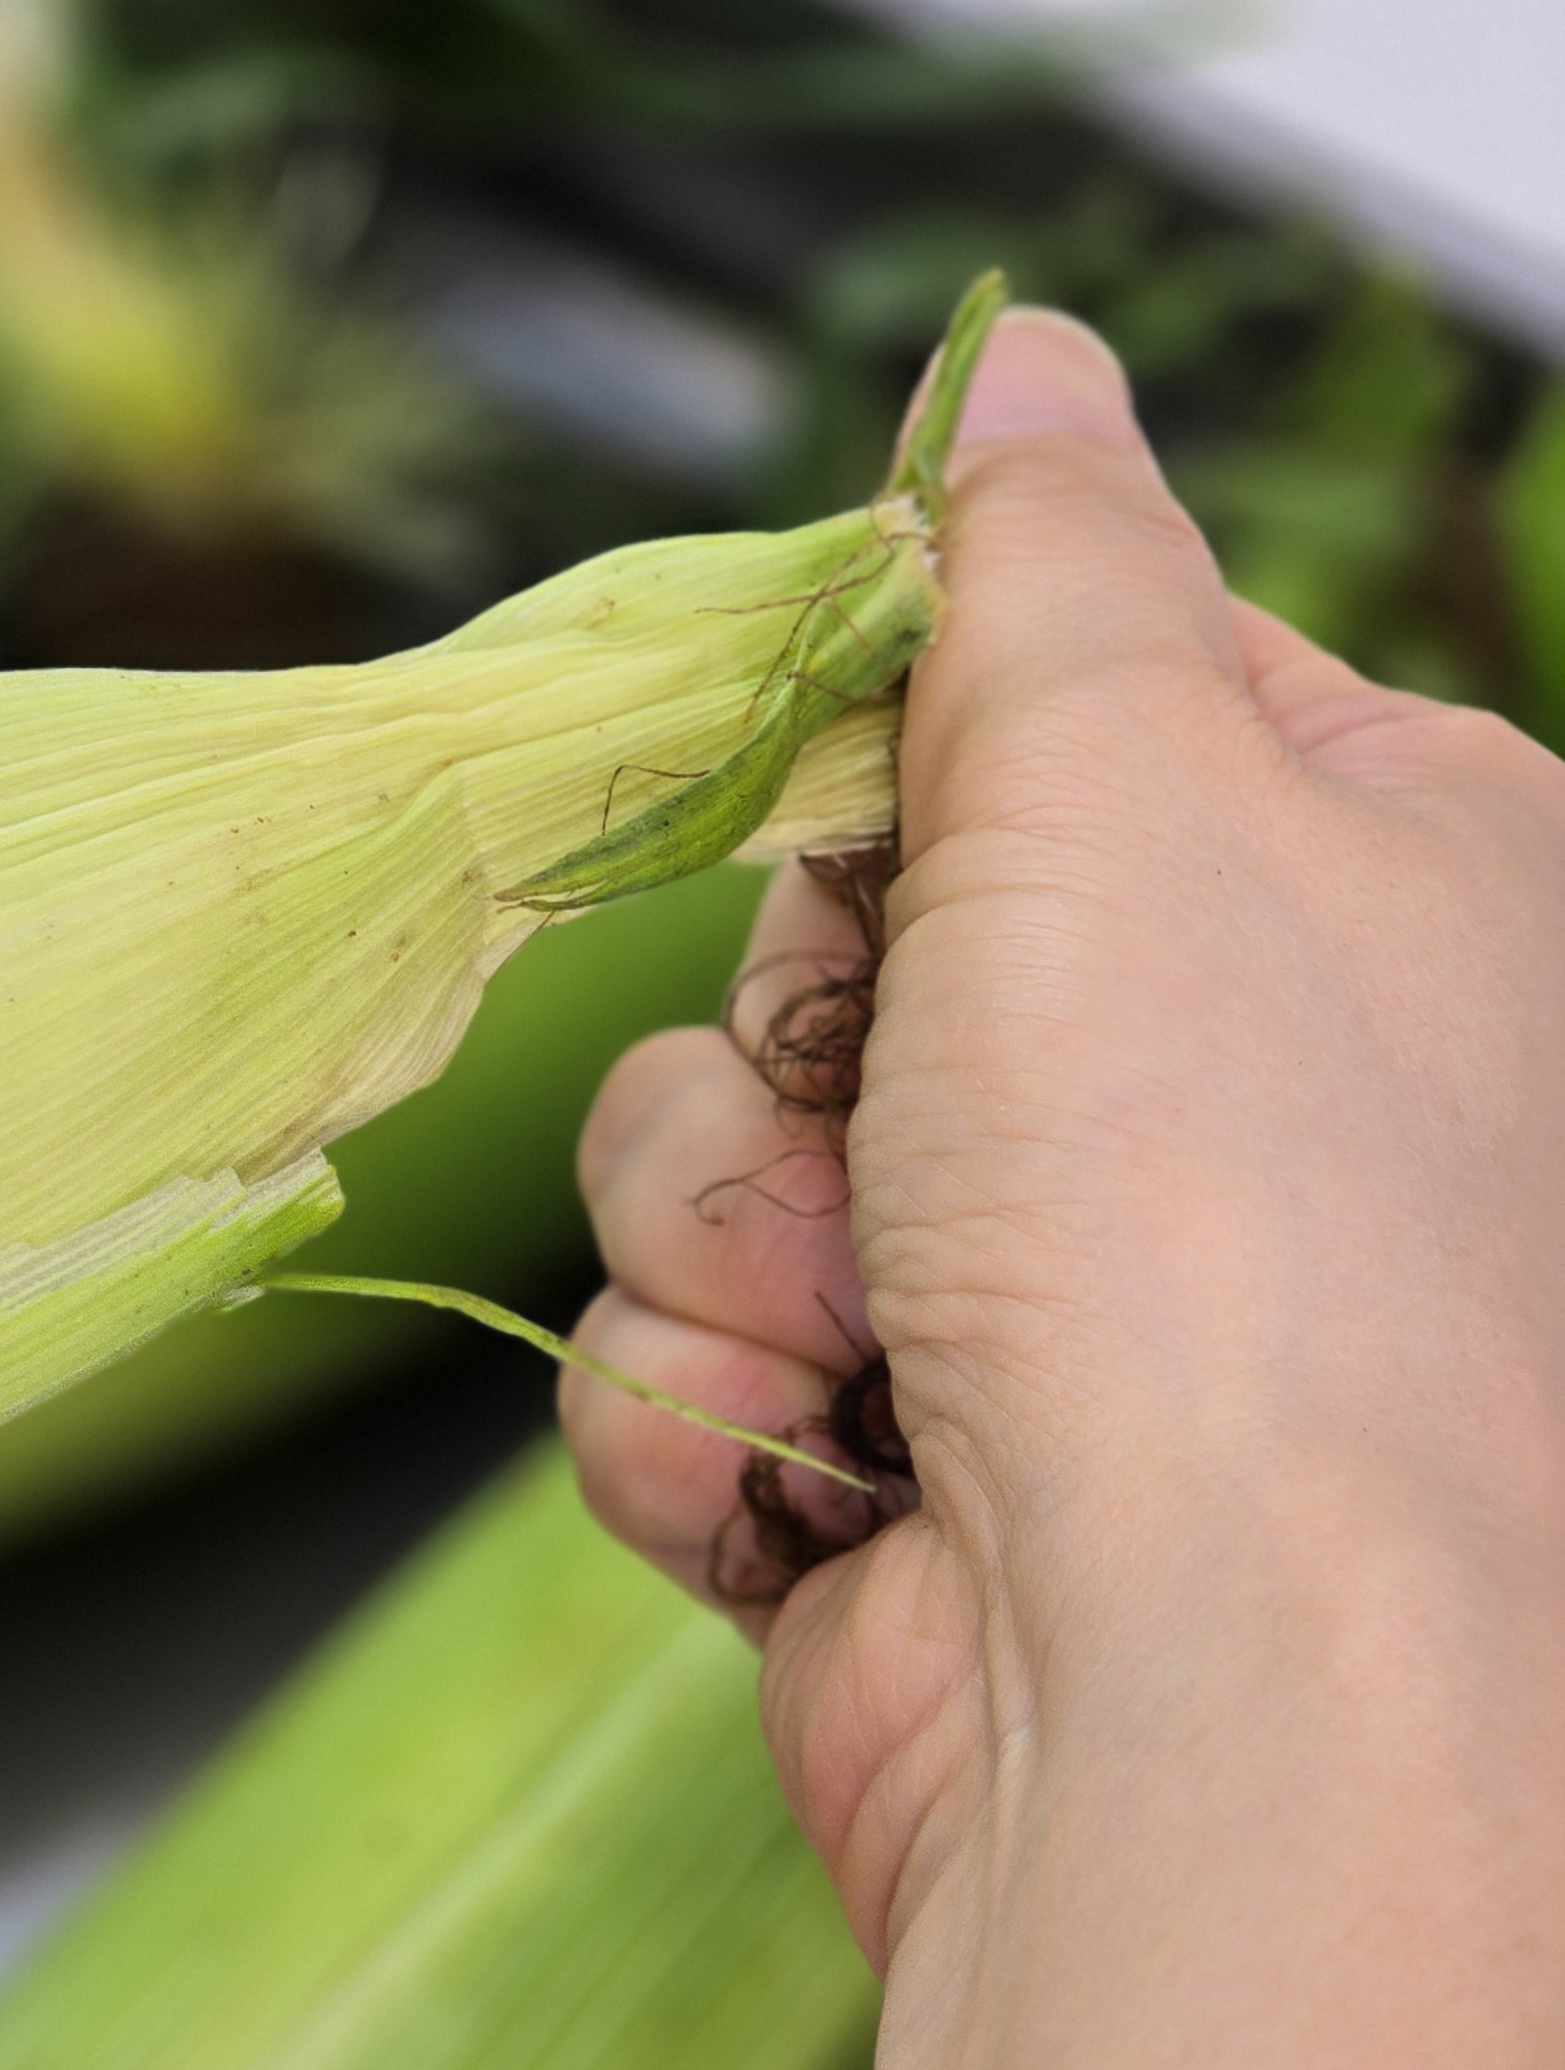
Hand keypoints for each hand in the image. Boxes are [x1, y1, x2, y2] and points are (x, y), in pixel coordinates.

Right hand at [562, 306, 1564, 1971]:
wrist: (1217, 1710)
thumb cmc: (1228, 1222)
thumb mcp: (1126, 757)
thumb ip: (1043, 540)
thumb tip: (1027, 358)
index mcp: (1376, 881)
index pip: (1071, 708)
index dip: (921, 738)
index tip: (867, 779)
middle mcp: (1243, 1099)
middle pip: (855, 929)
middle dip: (797, 1018)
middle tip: (886, 1084)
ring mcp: (1075, 1311)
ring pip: (726, 1151)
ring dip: (727, 1222)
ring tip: (854, 1314)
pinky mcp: (914, 1484)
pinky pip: (693, 1354)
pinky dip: (710, 1402)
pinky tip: (815, 1460)